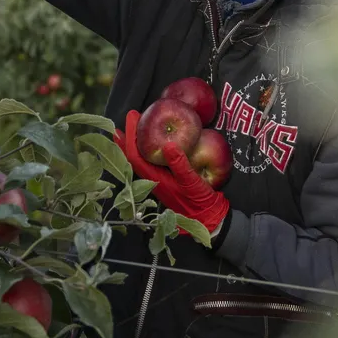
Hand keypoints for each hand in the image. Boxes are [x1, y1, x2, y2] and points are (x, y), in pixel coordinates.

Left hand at [115, 110, 230, 235]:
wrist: (208, 219)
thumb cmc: (200, 203)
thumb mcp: (193, 183)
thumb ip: (181, 165)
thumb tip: (169, 145)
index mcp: (155, 180)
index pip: (135, 155)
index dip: (130, 136)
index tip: (131, 117)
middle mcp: (153, 180)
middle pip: (134, 156)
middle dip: (129, 137)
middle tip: (130, 118)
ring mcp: (159, 181)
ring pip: (142, 159)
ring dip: (138, 142)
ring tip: (137, 126)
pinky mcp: (167, 181)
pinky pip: (152, 162)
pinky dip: (150, 149)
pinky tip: (156, 142)